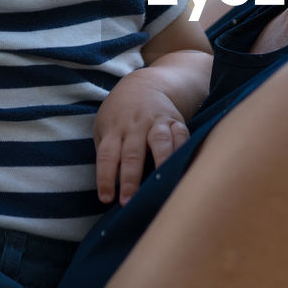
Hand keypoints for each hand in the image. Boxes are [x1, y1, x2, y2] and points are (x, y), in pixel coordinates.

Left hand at [94, 72, 189, 204]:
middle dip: (130, 179)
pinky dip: (183, 151)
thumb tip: (113, 186)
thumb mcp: (104, 127)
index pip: (107, 156)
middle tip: (129, 202)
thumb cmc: (120, 115)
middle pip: (132, 154)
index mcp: (114, 128)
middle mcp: (135, 125)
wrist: (145, 85)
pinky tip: (183, 167)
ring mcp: (156, 122)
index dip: (105, 178)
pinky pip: (181, 136)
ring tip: (161, 185)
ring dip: (160, 165)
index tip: (106, 199)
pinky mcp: (175, 121)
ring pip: (159, 143)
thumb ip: (108, 153)